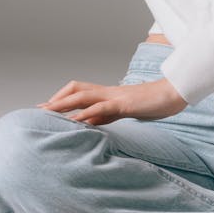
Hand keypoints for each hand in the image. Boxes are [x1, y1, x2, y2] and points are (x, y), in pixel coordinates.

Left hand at [37, 77, 186, 125]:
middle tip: (38, 110)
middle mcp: (108, 92)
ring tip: (47, 113)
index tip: (45, 108)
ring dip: (63, 104)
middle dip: (56, 99)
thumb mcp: (127, 112)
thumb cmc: (153, 103)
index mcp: (109, 94)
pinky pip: (101, 107)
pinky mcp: (124, 103)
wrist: (175, 94)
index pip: (80, 91)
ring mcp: (115, 96)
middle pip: (76, 89)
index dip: (62, 98)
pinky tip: (75, 121)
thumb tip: (89, 123)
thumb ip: (108, 116)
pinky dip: (86, 113)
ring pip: (83, 96)